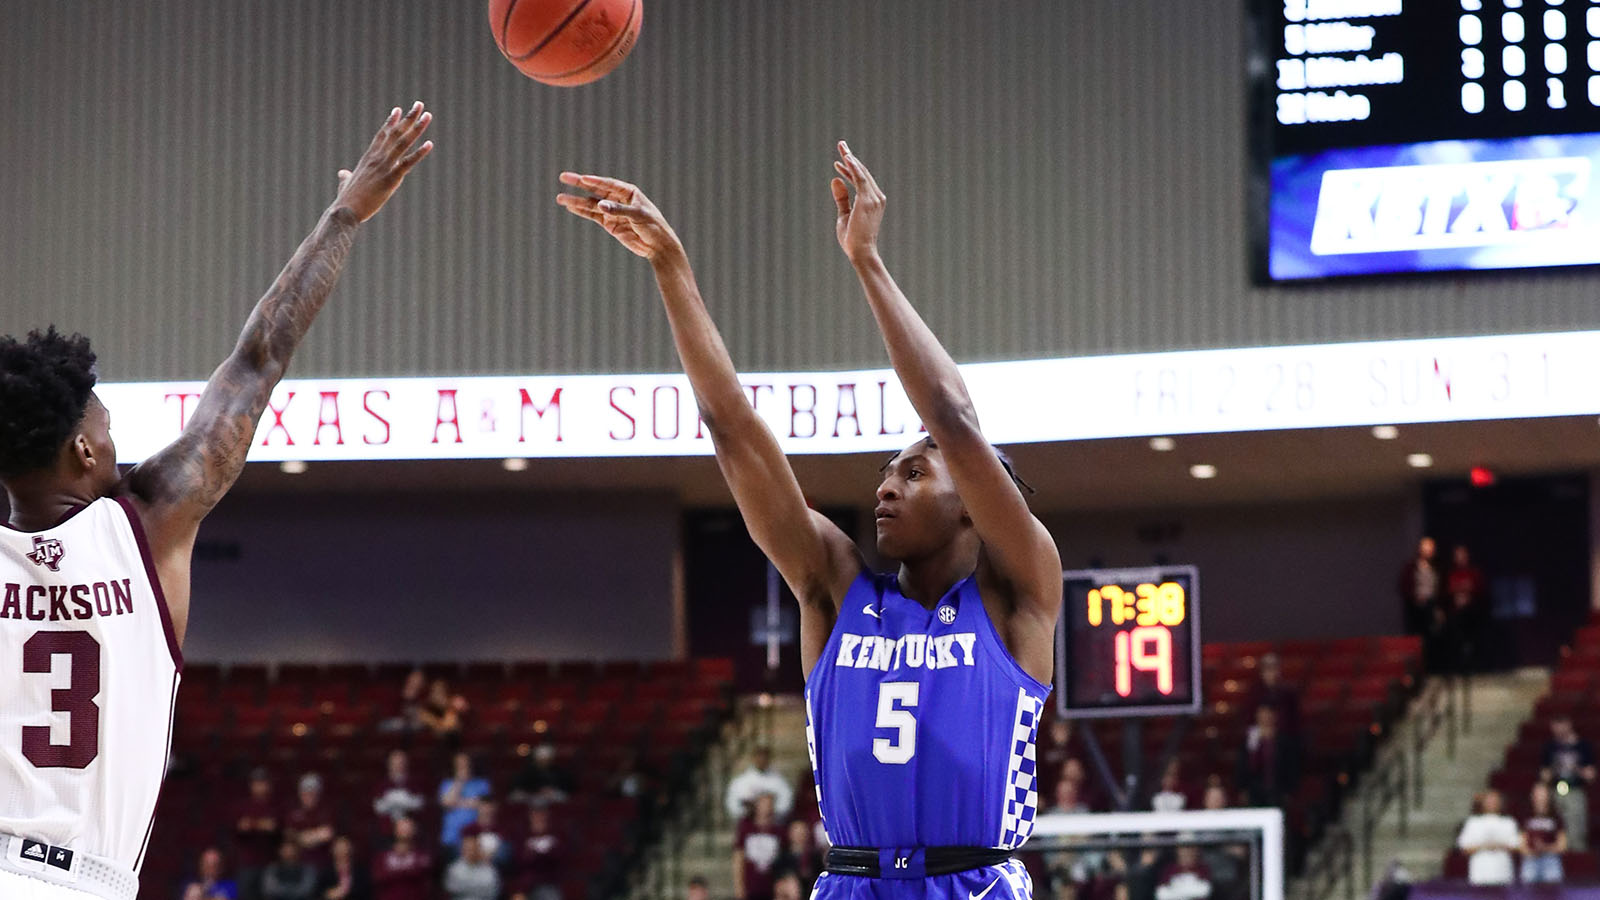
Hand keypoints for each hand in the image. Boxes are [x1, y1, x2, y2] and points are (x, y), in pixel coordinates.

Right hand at [334, 102, 434, 221]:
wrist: (345, 210)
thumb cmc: (346, 200)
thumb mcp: (346, 183)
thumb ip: (346, 176)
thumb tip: (343, 173)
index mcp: (368, 158)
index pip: (382, 135)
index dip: (391, 122)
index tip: (399, 110)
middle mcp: (377, 158)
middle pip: (395, 133)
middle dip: (408, 118)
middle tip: (419, 105)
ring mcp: (384, 167)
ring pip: (403, 143)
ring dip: (416, 128)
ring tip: (427, 116)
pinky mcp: (390, 178)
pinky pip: (408, 163)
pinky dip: (419, 153)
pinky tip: (429, 144)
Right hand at [557, 174, 683, 261]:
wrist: (658, 246)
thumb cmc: (654, 226)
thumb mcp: (638, 216)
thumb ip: (618, 210)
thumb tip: (600, 205)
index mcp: (629, 192)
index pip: (608, 184)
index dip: (594, 181)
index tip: (582, 179)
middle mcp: (618, 199)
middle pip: (595, 190)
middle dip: (579, 184)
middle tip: (563, 177)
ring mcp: (612, 211)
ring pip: (591, 204)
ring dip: (576, 201)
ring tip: (560, 198)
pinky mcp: (610, 224)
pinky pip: (593, 216)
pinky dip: (582, 212)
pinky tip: (570, 207)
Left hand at [831, 141, 884, 261]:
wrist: (860, 252)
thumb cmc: (853, 239)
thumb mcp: (844, 214)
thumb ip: (841, 198)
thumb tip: (835, 179)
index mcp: (872, 201)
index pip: (861, 180)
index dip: (850, 169)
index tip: (840, 161)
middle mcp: (876, 197)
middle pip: (862, 172)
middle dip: (851, 158)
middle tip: (841, 144)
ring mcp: (874, 198)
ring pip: (861, 173)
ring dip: (851, 159)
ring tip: (842, 147)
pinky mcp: (868, 200)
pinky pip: (860, 179)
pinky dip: (853, 168)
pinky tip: (846, 158)